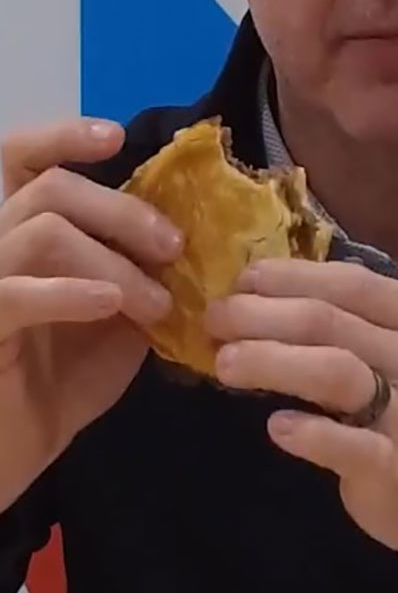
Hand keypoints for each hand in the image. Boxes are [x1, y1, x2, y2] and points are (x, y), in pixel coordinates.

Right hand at [0, 119, 181, 511]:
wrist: (11, 456)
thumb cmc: (59, 384)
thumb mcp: (116, 321)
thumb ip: (137, 273)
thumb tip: (185, 239)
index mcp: (24, 233)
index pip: (23, 159)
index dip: (63, 135)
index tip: (116, 137)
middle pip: (50, 188)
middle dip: (122, 209)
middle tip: (174, 244)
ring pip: (41, 229)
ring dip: (111, 259)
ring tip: (156, 302)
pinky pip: (14, 292)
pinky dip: (69, 292)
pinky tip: (110, 304)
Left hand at [205, 258, 397, 591]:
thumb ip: (367, 317)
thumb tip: (282, 290)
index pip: (351, 282)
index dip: (290, 276)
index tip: (243, 278)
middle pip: (330, 322)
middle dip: (262, 314)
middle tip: (215, 317)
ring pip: (335, 372)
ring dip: (273, 362)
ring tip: (225, 362)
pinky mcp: (397, 469)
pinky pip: (348, 445)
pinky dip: (309, 433)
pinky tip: (276, 426)